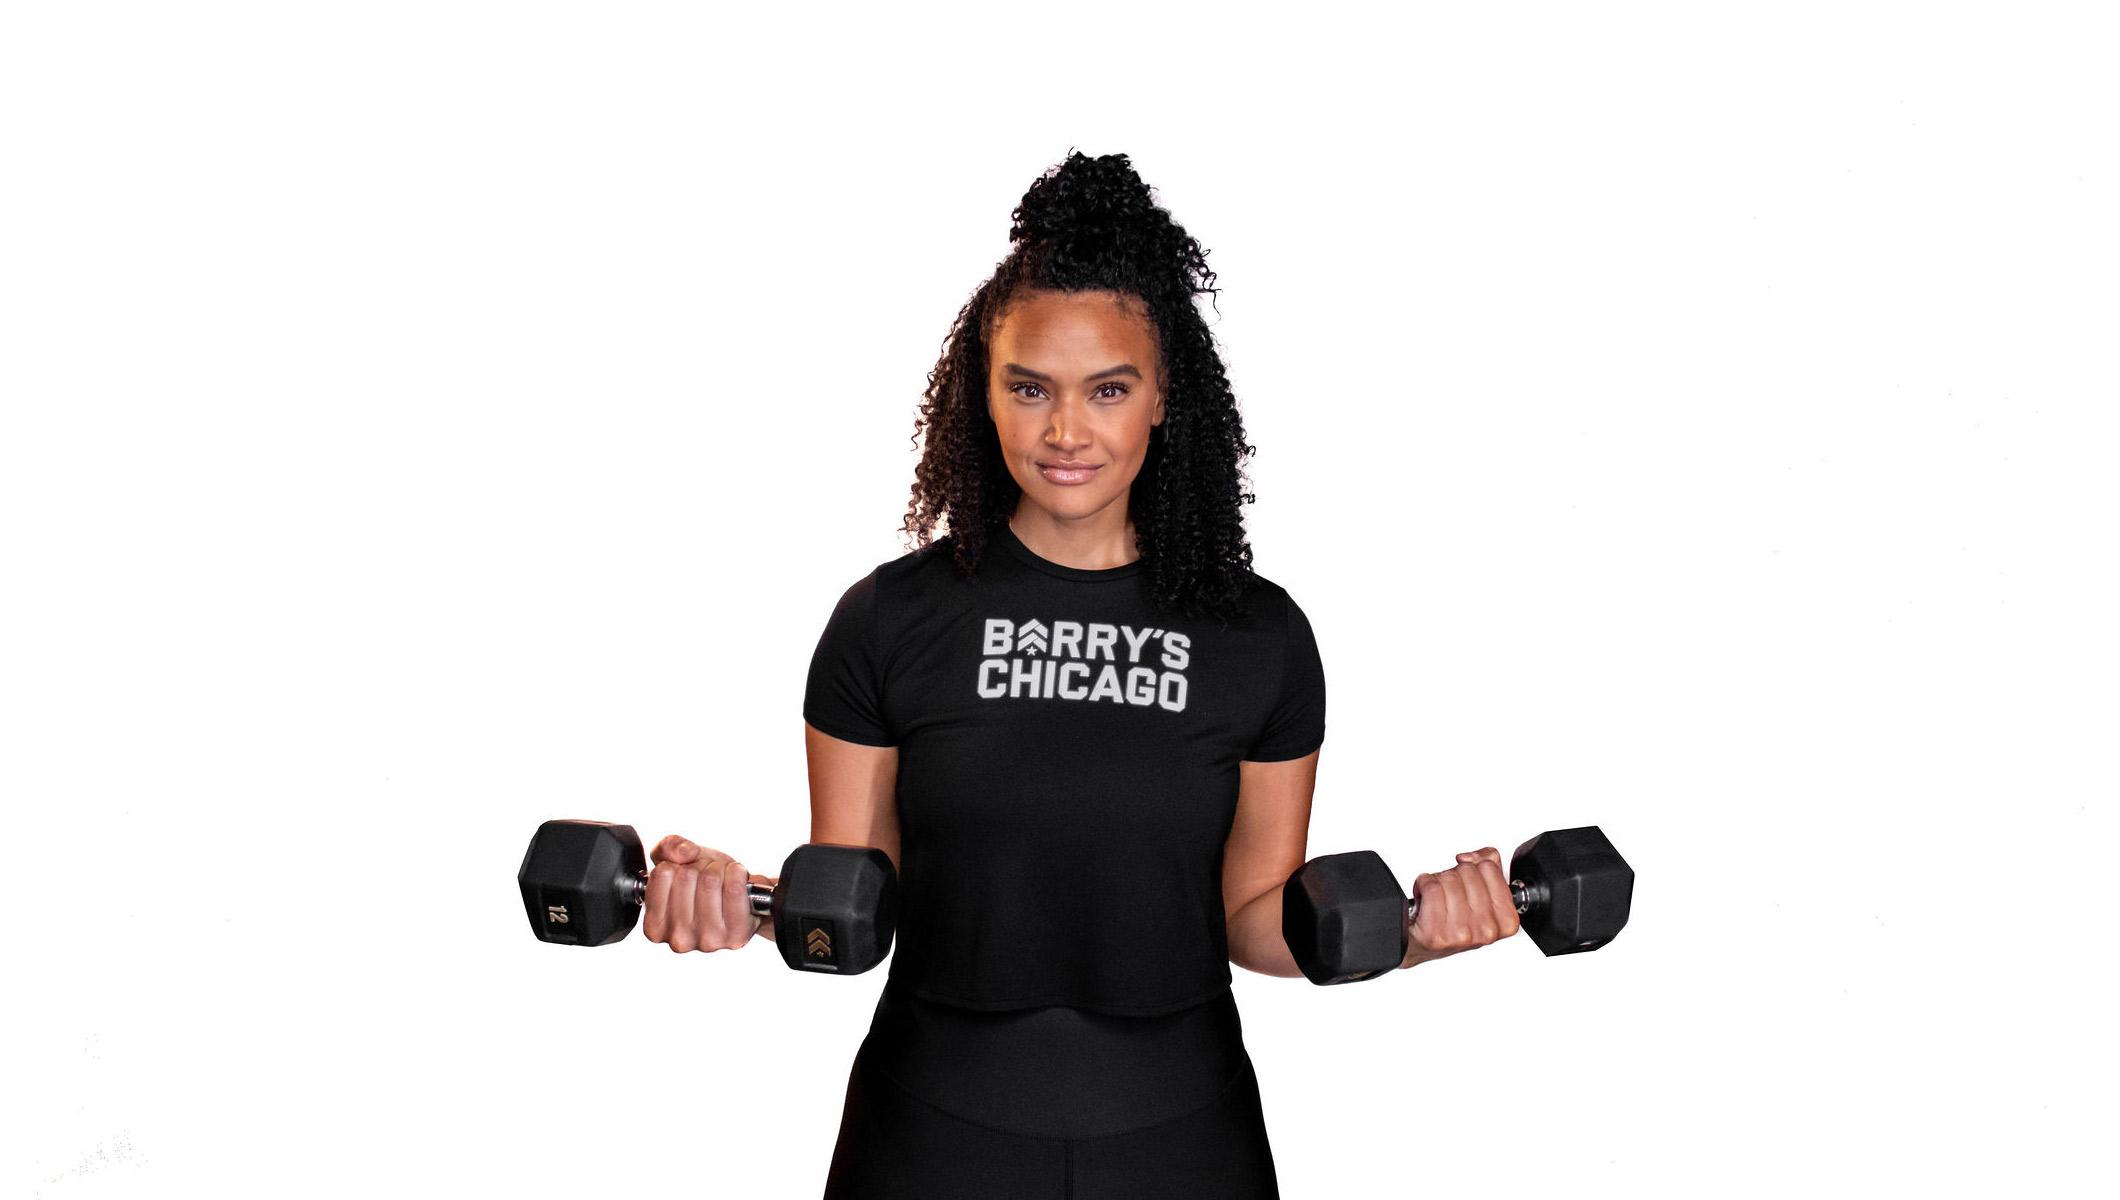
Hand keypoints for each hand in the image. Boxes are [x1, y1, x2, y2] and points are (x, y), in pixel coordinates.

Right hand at [640, 834, 764, 953]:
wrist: (741, 898)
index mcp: (655, 926)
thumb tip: (683, 852)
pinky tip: (737, 881)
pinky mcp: (735, 935)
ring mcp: (707, 940)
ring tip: (721, 882)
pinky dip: (737, 874)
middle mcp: (679, 939)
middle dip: (700, 866)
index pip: (662, 873)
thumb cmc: (704, 883)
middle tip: (706, 878)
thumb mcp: (678, 861)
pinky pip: (734, 888)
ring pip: (710, 879)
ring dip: (719, 869)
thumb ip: (668, 847)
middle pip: (687, 876)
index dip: (678, 864)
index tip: (685, 875)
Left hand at [1403, 847, 1521, 967]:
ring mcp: (1462, 933)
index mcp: (1507, 920)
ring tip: (1438, 897)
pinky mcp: (1438, 933)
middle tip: (1451, 893)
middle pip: (1467, 871)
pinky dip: (1422, 884)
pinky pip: (1431, 887)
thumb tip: (1471, 858)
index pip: (1489, 867)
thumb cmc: (1454, 919)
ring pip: (1449, 878)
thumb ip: (1489, 864)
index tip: (1468, 882)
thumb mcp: (1483, 892)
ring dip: (1438, 881)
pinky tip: (1425, 899)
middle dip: (1455, 875)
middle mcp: (1487, 930)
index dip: (1474, 868)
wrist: (1424, 943)